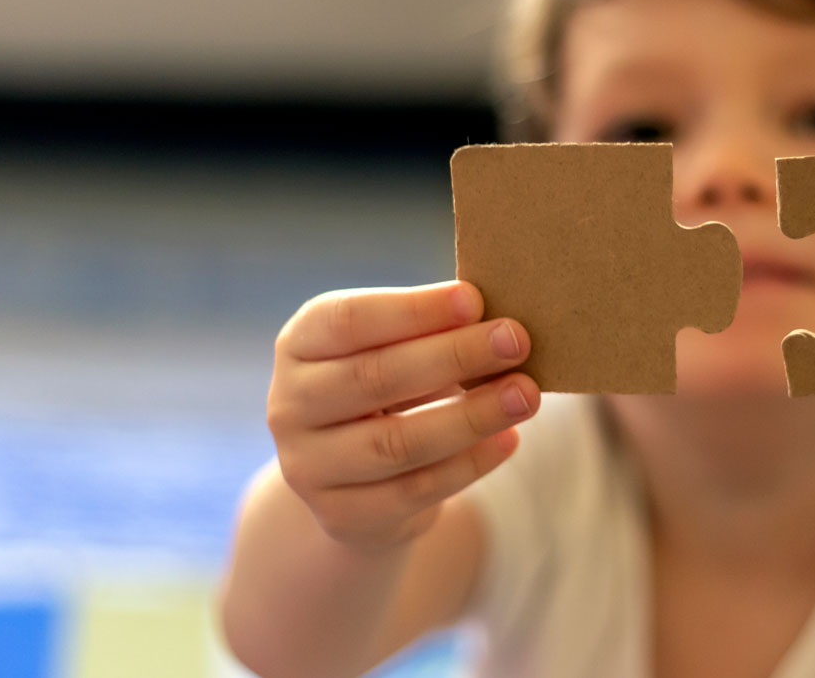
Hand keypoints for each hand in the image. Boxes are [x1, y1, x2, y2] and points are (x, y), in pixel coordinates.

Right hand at [267, 280, 538, 551]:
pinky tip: (509, 440)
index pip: (350, 320)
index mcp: (300, 343)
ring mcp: (308, 466)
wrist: (355, 479)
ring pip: (396, 442)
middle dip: (454, 356)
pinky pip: (415, 490)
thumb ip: (431, 331)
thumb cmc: (391, 387)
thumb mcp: (395, 348)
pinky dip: (468, 465)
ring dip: (470, 416)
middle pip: (374, 379)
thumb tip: (499, 321)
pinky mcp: (340, 516)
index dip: (413, 310)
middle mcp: (289, 404)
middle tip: (516, 341)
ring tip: (525, 394)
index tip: (475, 299)